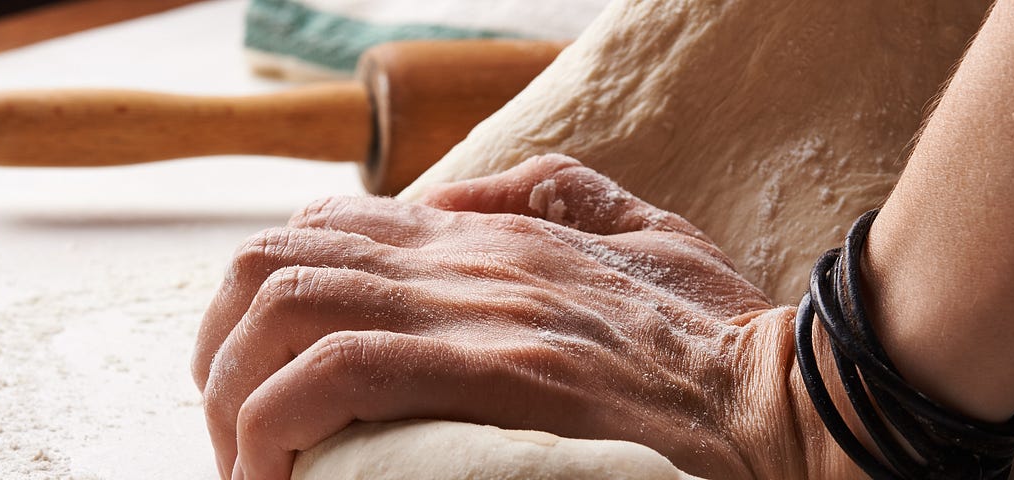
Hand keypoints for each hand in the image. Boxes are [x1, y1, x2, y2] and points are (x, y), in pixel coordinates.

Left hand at [191, 155, 831, 479]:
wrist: (793, 404)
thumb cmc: (724, 343)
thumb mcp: (650, 236)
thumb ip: (558, 197)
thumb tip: (454, 194)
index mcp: (492, 236)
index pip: (325, 229)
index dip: (261, 300)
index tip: (258, 383)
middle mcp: (469, 259)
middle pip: (275, 260)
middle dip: (220, 350)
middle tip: (234, 438)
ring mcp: (480, 311)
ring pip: (287, 306)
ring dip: (235, 394)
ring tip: (248, 470)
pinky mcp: (498, 373)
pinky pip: (340, 372)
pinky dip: (280, 420)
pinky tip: (279, 474)